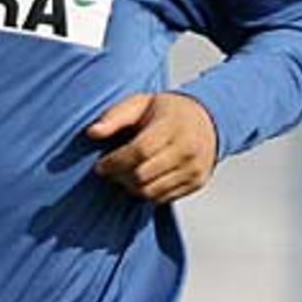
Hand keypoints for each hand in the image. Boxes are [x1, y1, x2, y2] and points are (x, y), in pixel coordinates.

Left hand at [88, 92, 218, 202]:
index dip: (115, 162)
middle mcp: (188, 148)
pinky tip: (142, 179)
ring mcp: (194, 168)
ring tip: (125, 174)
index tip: (100, 165)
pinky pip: (163, 198)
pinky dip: (147, 192)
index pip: (139, 151)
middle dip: (119, 176)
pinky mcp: (197, 182)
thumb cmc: (167, 111)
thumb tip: (92, 132)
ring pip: (151, 192)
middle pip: (142, 175)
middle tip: (111, 170)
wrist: (208, 119)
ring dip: (131, 187)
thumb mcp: (141, 103)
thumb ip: (115, 116)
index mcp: (173, 125)